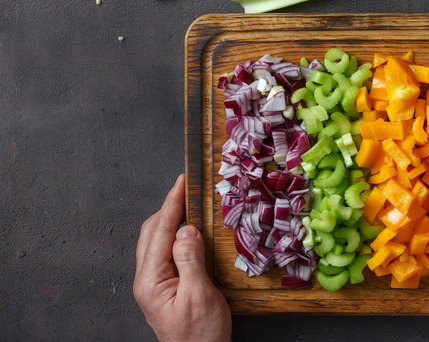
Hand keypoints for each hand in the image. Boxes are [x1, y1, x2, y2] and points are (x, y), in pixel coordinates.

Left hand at [133, 174, 231, 341]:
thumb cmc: (200, 333)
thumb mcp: (200, 295)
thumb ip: (191, 260)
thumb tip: (187, 230)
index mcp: (151, 280)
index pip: (161, 231)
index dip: (173, 203)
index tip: (182, 182)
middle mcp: (146, 279)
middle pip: (152, 231)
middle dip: (169, 207)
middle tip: (187, 189)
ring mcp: (153, 284)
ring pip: (157, 241)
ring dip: (171, 220)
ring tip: (188, 206)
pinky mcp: (163, 287)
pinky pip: (165, 252)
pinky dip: (175, 235)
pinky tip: (188, 233)